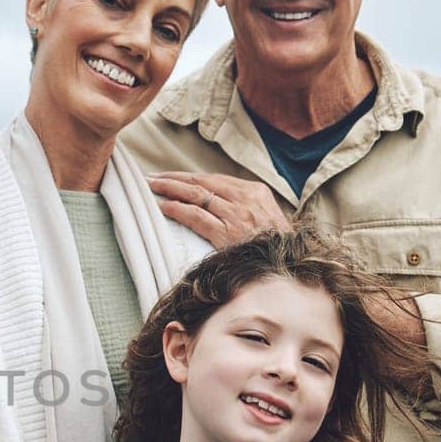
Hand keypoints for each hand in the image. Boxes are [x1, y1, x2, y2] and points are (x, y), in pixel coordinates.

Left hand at [146, 171, 288, 247]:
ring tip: (152, 186)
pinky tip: (163, 206)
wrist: (289, 265)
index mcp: (256, 192)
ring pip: (196, 194)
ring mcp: (235, 215)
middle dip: (175, 178)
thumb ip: (245, 208)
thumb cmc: (275, 246)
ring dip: (170, 189)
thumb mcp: (267, 218)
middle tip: (153, 177)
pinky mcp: (226, 233)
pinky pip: (196, 216)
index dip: (190, 176)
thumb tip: (217, 204)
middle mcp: (245, 199)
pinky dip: (177, 209)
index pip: (215, 179)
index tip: (172, 176)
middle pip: (202, 182)